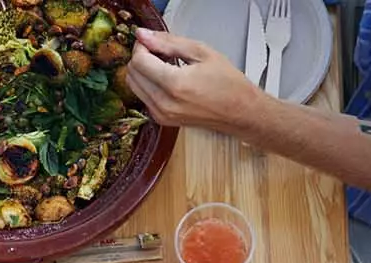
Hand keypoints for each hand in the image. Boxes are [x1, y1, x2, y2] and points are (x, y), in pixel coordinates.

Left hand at [126, 29, 261, 131]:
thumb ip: (168, 42)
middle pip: (132, 74)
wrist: (238, 111)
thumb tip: (144, 35)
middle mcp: (164, 104)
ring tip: (164, 64)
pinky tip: (166, 77)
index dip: (142, 46)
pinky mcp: (162, 120)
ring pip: (134, 86)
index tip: (151, 40)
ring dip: (143, 71)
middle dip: (141, 57)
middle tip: (159, 50)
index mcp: (174, 85)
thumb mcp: (200, 52)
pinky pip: (143, 97)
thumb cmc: (227, 83)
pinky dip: (148, 84)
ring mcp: (161, 115)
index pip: (139, 61)